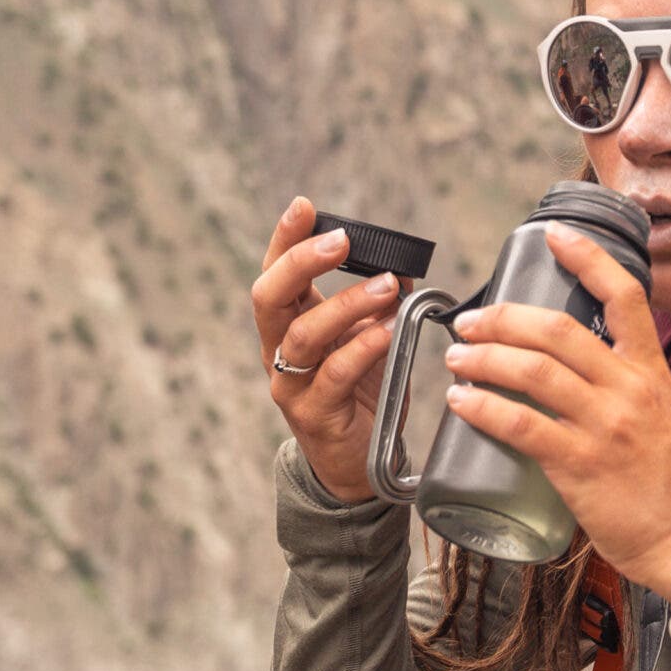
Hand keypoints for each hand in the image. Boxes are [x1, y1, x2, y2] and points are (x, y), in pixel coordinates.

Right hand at [253, 196, 404, 501]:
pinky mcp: (313, 414)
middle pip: (270, 297)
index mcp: (289, 323)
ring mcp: (290, 384)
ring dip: (345, 305)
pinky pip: (333, 375)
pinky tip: (387, 331)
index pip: (277, 272)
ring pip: (302, 335)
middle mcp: (278, 350)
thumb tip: (401, 265)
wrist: (360, 465)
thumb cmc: (362, 393)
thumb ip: (379, 303)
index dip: (286, 238)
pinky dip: (361, 348)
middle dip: (301, 262)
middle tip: (340, 239)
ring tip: (386, 287)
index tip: (305, 205)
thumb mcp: (370, 338)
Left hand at [440, 225, 670, 592]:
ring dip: (485, 358)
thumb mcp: (660, 416)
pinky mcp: (581, 466)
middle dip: (504, 318)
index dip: (588, 259)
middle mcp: (630, 390)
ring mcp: (606, 427)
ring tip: (457, 359)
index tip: (554, 236)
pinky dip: (484, 408)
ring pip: (534, 372)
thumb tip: (572, 370)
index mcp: (651, 372)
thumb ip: (623, 389)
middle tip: (470, 322)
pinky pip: (522, 426)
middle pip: (560, 329)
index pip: (625, 296)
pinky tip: (461, 402)